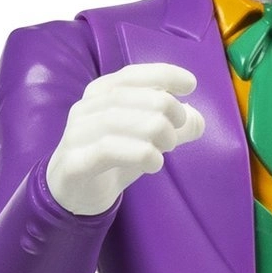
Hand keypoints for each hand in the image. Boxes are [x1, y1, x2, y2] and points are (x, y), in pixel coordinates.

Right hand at [46, 62, 204, 216]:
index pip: (131, 75)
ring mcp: (76, 135)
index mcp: (100, 94)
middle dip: (161, 108)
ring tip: (169, 147)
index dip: (162, 75)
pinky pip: (106, 150)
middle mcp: (85, 109)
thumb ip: (172, 129)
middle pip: (126, 96)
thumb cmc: (112, 162)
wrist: (73, 197)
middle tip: (179, 130)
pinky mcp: (74, 163)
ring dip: (152, 131)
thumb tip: (198, 119)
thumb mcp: (146, 142)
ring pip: (115, 120)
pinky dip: (137, 153)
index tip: (190, 84)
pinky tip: (155, 162)